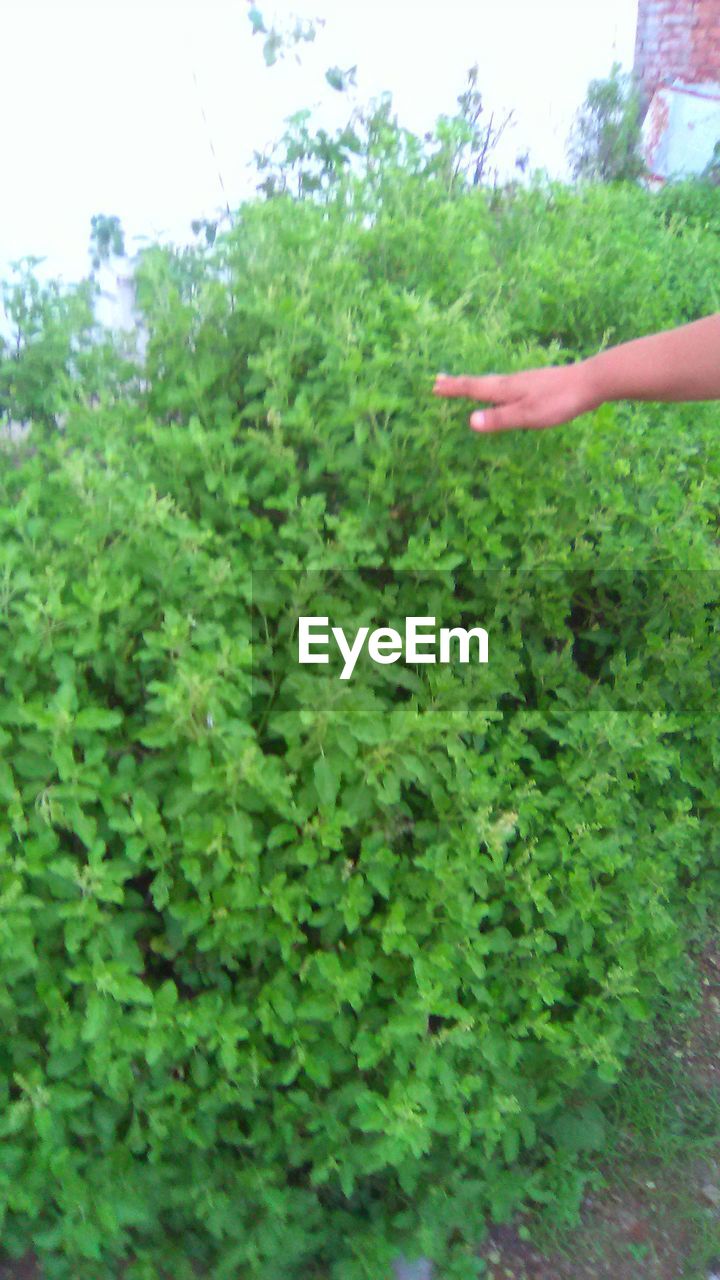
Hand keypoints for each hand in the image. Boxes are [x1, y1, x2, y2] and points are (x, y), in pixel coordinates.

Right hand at [432, 362, 600, 432]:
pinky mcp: (537, 383)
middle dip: (458, 383)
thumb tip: (469, 422)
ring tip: (463, 384)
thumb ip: (500, 419)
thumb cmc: (558, 401)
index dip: (454, 389)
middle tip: (438, 380)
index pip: (473, 389)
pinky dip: (492, 386)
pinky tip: (501, 390)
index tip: (434, 387)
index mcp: (506, 389)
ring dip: (474, 383)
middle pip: (479, 382)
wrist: (590, 382)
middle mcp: (512, 382)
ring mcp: (525, 381)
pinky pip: (505, 385)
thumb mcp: (527, 415)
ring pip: (492, 382)